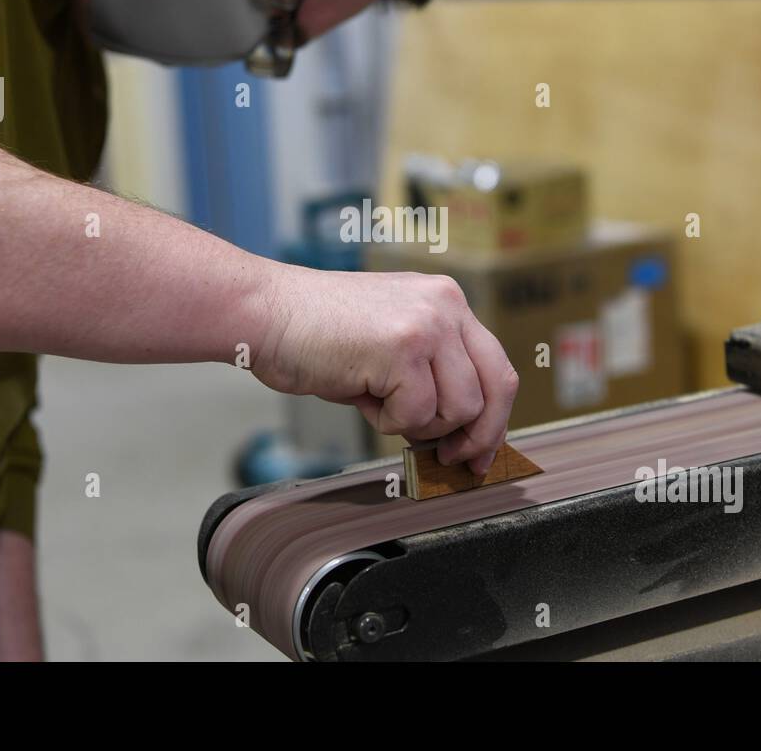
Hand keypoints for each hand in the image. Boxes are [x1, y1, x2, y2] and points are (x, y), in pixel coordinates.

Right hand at [252, 267, 519, 474]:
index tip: (480, 453)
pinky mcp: (403, 347)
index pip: (496, 366)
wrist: (264, 312)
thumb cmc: (315, 334)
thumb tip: (457, 434)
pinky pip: (417, 414)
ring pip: (459, 408)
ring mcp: (427, 324)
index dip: (495, 419)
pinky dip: (387, 421)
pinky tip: (361, 393)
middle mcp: (446, 305)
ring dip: (418, 424)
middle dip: (477, 436)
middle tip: (451, 459)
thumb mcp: (390, 344)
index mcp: (446, 300)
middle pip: (496, 388)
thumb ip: (431, 373)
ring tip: (378, 401)